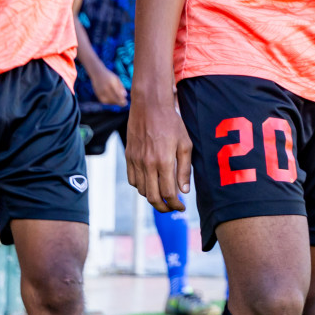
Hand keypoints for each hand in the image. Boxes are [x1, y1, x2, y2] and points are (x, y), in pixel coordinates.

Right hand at [91, 66, 128, 107]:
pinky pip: (103, 101)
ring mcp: (101, 91)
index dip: (122, 100)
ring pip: (108, 101)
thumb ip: (121, 87)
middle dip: (119, 103)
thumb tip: (125, 95)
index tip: (126, 103)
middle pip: (113, 99)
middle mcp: (106, 88)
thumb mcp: (117, 79)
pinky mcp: (97, 94)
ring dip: (114, 103)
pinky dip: (109, 102)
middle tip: (124, 104)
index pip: (118, 94)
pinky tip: (113, 101)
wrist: (97, 73)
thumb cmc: (109, 76)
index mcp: (112, 83)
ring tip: (119, 102)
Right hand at [125, 87, 192, 212]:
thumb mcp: (185, 144)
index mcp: (163, 161)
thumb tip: (184, 191)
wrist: (149, 107)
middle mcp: (147, 164)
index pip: (167, 193)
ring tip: (164, 196)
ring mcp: (135, 161)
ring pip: (141, 190)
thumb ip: (184, 169)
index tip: (181, 207)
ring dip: (153, 197)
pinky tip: (151, 183)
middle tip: (172, 207)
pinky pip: (133, 180)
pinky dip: (142, 187)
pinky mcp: (128, 157)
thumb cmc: (172, 123)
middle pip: (152, 197)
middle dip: (163, 207)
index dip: (175, 204)